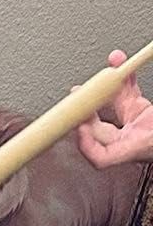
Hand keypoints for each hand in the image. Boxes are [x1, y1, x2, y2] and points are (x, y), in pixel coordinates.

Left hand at [77, 50, 152, 168]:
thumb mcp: (149, 128)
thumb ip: (130, 101)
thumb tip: (125, 87)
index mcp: (138, 149)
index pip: (102, 159)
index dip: (87, 146)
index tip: (80, 127)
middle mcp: (134, 141)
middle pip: (99, 131)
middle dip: (87, 110)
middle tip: (81, 92)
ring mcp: (137, 127)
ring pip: (112, 110)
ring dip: (106, 88)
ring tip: (108, 65)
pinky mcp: (143, 115)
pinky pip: (127, 98)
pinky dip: (123, 82)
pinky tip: (123, 66)